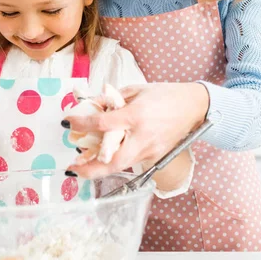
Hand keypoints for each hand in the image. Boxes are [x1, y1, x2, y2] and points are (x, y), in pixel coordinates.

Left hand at [65, 82, 208, 178]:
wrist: (193, 107)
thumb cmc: (164, 95)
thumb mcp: (135, 90)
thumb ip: (112, 99)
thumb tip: (91, 106)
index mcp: (136, 115)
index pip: (104, 123)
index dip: (82, 124)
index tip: (68, 122)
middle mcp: (142, 136)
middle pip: (113, 161)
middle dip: (90, 169)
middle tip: (72, 169)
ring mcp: (150, 150)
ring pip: (121, 166)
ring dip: (99, 169)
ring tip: (81, 166)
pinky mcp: (155, 157)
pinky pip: (131, 163)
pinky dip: (115, 162)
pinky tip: (103, 158)